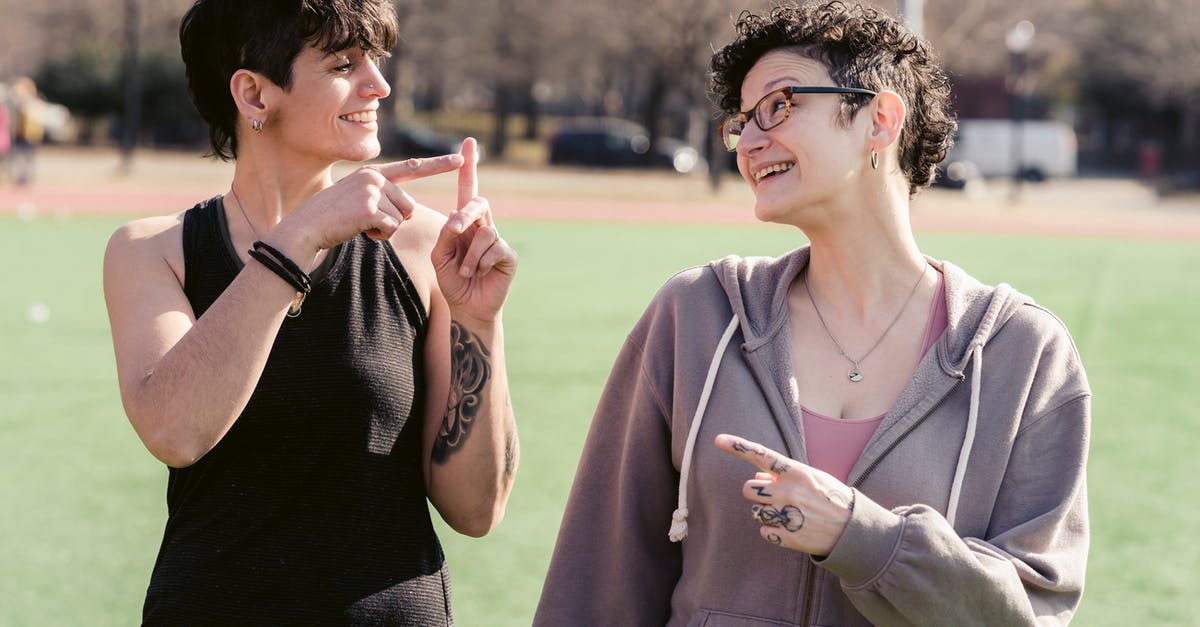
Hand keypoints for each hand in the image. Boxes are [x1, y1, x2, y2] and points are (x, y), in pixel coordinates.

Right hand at [270, 154, 464, 265]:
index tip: (459, 160)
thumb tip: (408, 213)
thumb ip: (383, 199)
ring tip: (361, 224)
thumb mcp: (358, 200)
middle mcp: (374, 177)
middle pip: (409, 205)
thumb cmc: (332, 218)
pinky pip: (392, 229)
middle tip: (367, 221)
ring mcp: (372, 191)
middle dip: (395, 220)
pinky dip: (379, 236)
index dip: (437, 165)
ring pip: (402, 218)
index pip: (411, 168)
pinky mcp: (370, 208)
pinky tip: (360, 230)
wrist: (307, 227)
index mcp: (373, 174)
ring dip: (386, 229)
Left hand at [432, 137, 516, 322]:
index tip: (469, 143)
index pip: (468, 190)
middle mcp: (483, 226)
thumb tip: (455, 218)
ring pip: (484, 231)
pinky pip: (495, 248)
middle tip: (454, 230)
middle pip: (478, 203)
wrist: (467, 306)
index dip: (470, 167)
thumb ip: (444, 235)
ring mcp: (498, 239)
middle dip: (464, 214)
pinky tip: (480, 273)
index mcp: (465, 223)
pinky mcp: (508, 254)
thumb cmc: (452, 280)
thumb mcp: (439, 255)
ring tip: (466, 272)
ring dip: (469, 255)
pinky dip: (481, 262)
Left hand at [715, 434, 854, 555]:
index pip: (761, 455)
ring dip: (766, 511)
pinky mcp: (787, 537)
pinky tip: (791, 528)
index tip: (718, 440)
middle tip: (777, 497)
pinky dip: (773, 531)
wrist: (852, 530)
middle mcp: (788, 492)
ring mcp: (787, 515)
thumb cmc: (830, 498)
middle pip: (748, 489)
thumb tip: (758, 475)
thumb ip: (783, 474)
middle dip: (758, 492)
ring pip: (754, 511)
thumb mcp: (811, 478)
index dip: (738, 447)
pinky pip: (763, 531)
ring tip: (789, 513)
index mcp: (796, 472)